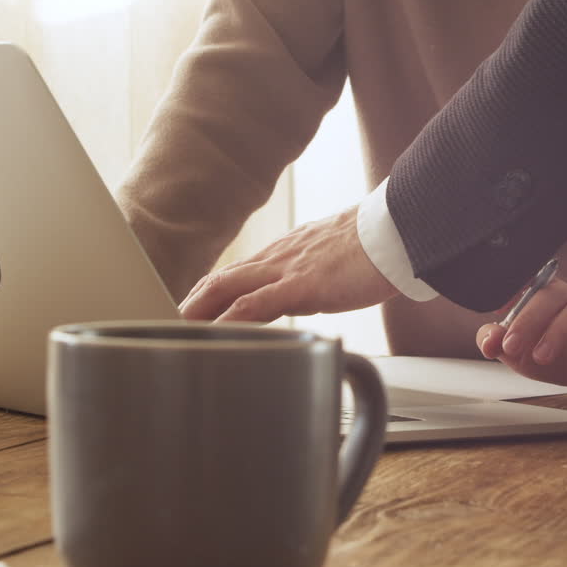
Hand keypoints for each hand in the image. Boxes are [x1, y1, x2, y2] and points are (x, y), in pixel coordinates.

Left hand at [179, 206, 397, 321]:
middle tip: (166, 326)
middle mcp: (279, 258)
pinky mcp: (302, 285)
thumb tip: (325, 286)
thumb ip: (324, 273)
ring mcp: (287, 270)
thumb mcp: (341, 259)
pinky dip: (228, 321)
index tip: (195, 311)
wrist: (400, 231)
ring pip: (226, 289)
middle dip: (192, 304)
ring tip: (174, 334)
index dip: (211, 293)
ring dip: (197, 312)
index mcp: (289, 253)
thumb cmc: (380, 246)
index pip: (238, 273)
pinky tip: (213, 335)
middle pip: (221, 280)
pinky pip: (255, 305)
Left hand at [476, 279, 566, 399]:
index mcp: (542, 297)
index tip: (498, 306)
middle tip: (512, 347)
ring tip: (542, 356)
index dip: (513, 289)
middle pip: (551, 294)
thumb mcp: (519, 354)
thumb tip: (488, 340)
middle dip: (528, 320)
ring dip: (558, 332)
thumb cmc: (556, 358)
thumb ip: (499, 344)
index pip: (528, 282)